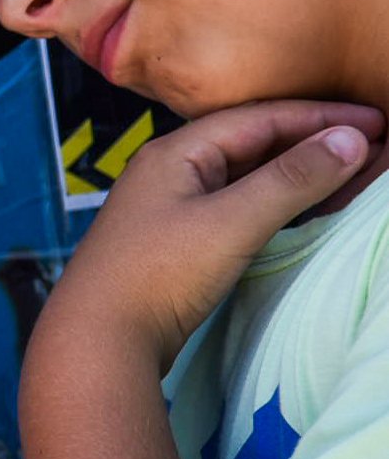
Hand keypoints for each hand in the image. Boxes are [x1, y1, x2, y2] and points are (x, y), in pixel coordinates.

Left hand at [38, 99, 381, 371]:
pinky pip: (238, 208)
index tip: (379, 121)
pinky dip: (278, 203)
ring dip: (299, 173)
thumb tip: (351, 138)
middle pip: (253, 143)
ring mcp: (171, 209)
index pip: (260, 118)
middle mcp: (170, 172)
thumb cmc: (158, 276)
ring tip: (353, 174)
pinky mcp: (177, 245)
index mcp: (175, 153)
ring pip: (247, 177)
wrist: (97, 341)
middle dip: (314, 142)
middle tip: (376, 146)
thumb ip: (291, 179)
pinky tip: (307, 210)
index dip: (322, 117)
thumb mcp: (232, 221)